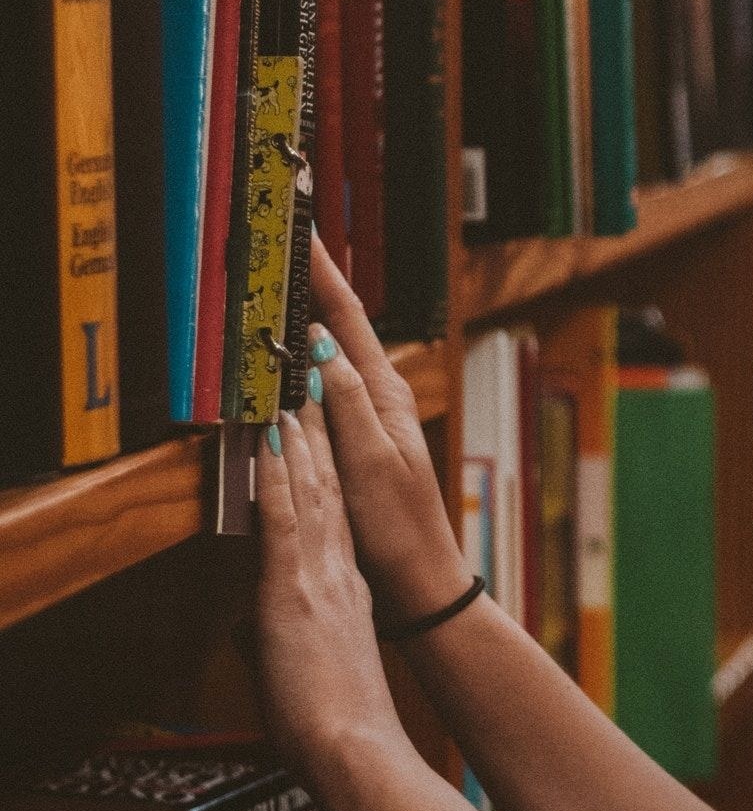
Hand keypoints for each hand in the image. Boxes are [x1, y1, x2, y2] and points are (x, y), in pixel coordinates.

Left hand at [252, 401, 409, 790]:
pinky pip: (286, 516)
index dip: (328, 474)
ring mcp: (319, 577)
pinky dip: (279, 474)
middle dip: (319, 438)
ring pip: (311, 491)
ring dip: (302, 439)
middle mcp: (339, 575)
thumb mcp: (303, 674)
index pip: (334, 521)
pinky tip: (273, 440)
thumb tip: (247, 636)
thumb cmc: (336, 730)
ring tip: (296, 394)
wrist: (354, 749)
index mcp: (347, 596)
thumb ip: (273, 644)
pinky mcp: (294, 588)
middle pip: (329, 492)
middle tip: (313, 390)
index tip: (319, 436)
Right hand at [305, 240, 471, 622]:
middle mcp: (379, 395)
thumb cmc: (398, 527)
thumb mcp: (370, 461)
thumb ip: (346, 403)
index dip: (322, 271)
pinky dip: (301, 361)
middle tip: (279, 241)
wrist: (418, 580)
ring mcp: (367, 416)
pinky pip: (321, 386)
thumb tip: (320, 345)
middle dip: (311, 280)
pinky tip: (283, 356)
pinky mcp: (353, 439)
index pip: (348, 317)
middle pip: (339, 325)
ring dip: (305, 315)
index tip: (301, 229)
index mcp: (386, 392)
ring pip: (328, 352)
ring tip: (276, 280)